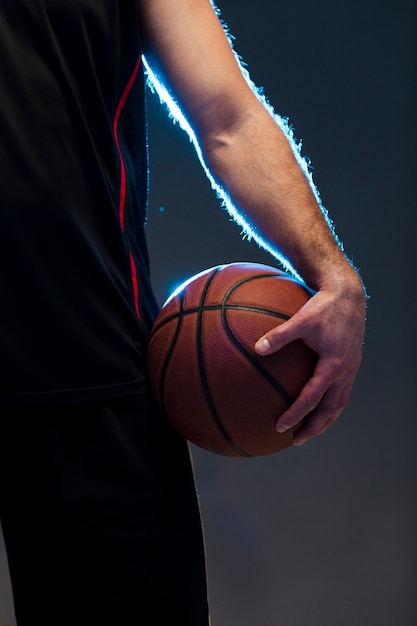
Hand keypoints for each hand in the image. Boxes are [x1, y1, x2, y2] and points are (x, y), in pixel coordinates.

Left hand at [254, 278, 365, 445]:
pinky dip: (333, 404)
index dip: (296, 414)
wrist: (348, 295)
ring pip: (340, 403)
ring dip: (325, 420)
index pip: (312, 398)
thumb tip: (256, 349)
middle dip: (313, 427)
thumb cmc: (322, 306)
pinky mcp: (352, 363)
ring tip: (312, 431)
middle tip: (296, 441)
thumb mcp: (300, 320)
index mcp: (333, 365)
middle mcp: (345, 371)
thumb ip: (278, 335)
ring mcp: (351, 369)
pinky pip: (343, 392)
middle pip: (329, 409)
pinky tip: (321, 405)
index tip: (281, 426)